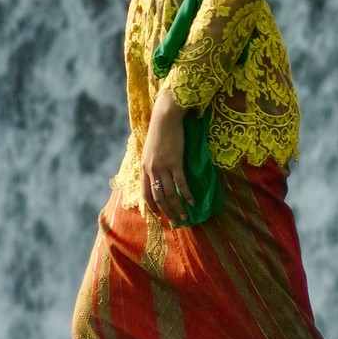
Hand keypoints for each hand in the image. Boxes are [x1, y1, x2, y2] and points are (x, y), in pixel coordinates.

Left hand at [143, 87, 193, 215]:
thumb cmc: (159, 131)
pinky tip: (193, 202)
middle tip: (175, 221)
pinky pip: (181, 184)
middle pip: (158, 197)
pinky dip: (187, 195)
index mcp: (144, 167)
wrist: (166, 117)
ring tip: (186, 216)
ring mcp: (163, 167)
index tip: (159, 215)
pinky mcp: (176, 162)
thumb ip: (151, 163)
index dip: (152, 207)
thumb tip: (155, 173)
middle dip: (167, 212)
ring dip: (178, 207)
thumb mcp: (149, 149)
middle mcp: (152, 170)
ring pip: (169, 194)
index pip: (146, 193)